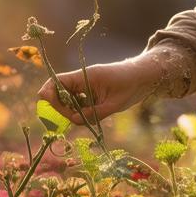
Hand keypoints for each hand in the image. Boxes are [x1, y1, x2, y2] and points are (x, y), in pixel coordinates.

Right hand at [36, 57, 161, 125]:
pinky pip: (78, 103)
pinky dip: (81, 111)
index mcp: (84, 76)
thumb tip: (73, 120)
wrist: (145, 77)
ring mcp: (86, 86)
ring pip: (69, 100)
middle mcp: (82, 79)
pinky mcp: (91, 92)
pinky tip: (93, 114)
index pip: (56, 82)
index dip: (50, 94)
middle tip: (77, 119)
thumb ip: (93, 113)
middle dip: (63, 108)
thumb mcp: (113, 104)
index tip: (53, 109)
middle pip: (59, 93)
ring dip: (73, 111)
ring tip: (89, 117)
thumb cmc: (131, 86)